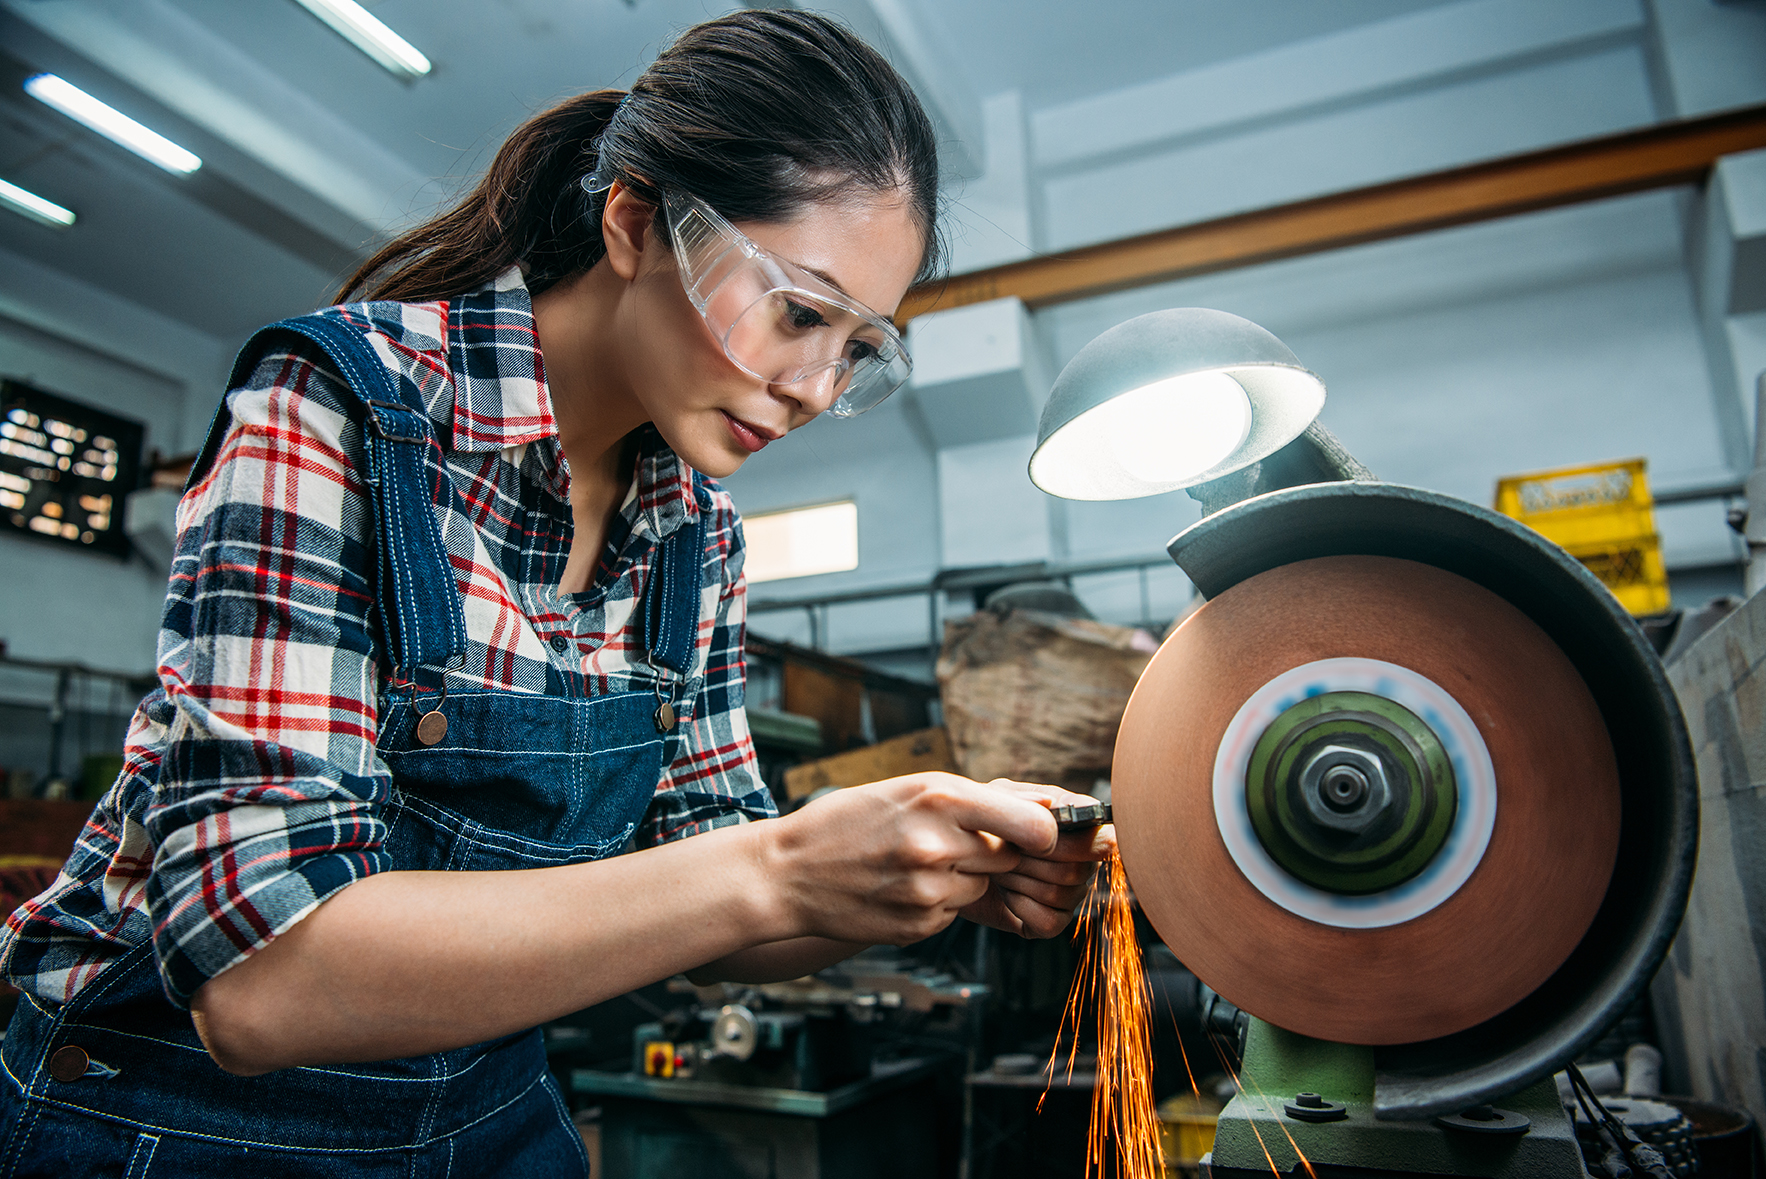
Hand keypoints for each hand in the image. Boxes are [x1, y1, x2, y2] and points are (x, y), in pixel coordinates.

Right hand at [760, 772, 1059, 946]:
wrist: (786, 873)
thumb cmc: (848, 821)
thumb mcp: (907, 789)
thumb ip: (975, 799)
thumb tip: (1048, 808)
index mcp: (940, 799)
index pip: (1035, 827)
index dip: (1042, 834)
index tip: (1034, 835)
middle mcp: (938, 846)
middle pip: (1008, 858)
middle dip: (989, 853)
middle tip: (947, 843)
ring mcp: (928, 892)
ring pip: (981, 889)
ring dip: (961, 880)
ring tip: (912, 865)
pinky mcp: (919, 927)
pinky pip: (953, 915)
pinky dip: (937, 904)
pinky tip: (898, 889)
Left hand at [957, 780, 1114, 938]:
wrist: (956, 860)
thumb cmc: (980, 825)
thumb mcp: (993, 799)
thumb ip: (1022, 799)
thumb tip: (1052, 804)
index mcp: (1077, 826)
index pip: (1103, 838)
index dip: (1081, 841)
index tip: (1047, 837)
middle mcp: (1081, 861)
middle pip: (1077, 869)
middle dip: (1031, 859)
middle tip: (1004, 849)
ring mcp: (1069, 893)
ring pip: (1061, 895)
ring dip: (1019, 881)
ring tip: (1000, 867)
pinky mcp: (1051, 921)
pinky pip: (1050, 921)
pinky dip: (1021, 907)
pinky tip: (1006, 893)